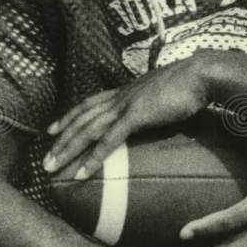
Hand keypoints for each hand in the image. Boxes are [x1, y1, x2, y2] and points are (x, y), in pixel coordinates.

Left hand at [43, 55, 207, 179]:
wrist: (202, 74)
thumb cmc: (192, 84)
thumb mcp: (167, 93)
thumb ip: (157, 103)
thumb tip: (159, 111)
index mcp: (127, 90)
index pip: (89, 103)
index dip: (69, 116)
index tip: (53, 128)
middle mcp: (121, 96)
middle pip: (81, 118)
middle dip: (60, 139)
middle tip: (45, 159)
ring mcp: (126, 105)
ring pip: (87, 129)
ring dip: (67, 150)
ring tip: (52, 168)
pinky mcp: (136, 116)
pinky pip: (108, 141)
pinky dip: (93, 158)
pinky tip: (82, 173)